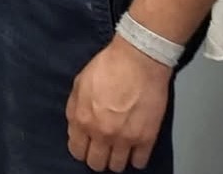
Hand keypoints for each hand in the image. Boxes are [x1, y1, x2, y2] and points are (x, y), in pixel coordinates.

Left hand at [66, 36, 171, 170]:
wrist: (137, 60)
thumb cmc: (108, 66)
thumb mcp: (79, 83)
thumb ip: (75, 109)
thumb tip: (77, 128)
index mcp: (83, 119)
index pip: (77, 151)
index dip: (81, 148)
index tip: (87, 144)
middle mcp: (102, 134)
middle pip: (96, 163)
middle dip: (97, 156)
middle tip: (102, 146)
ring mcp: (125, 139)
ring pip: (117, 167)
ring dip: (116, 158)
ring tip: (119, 146)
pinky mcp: (146, 139)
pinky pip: (139, 163)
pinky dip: (136, 157)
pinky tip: (134, 146)